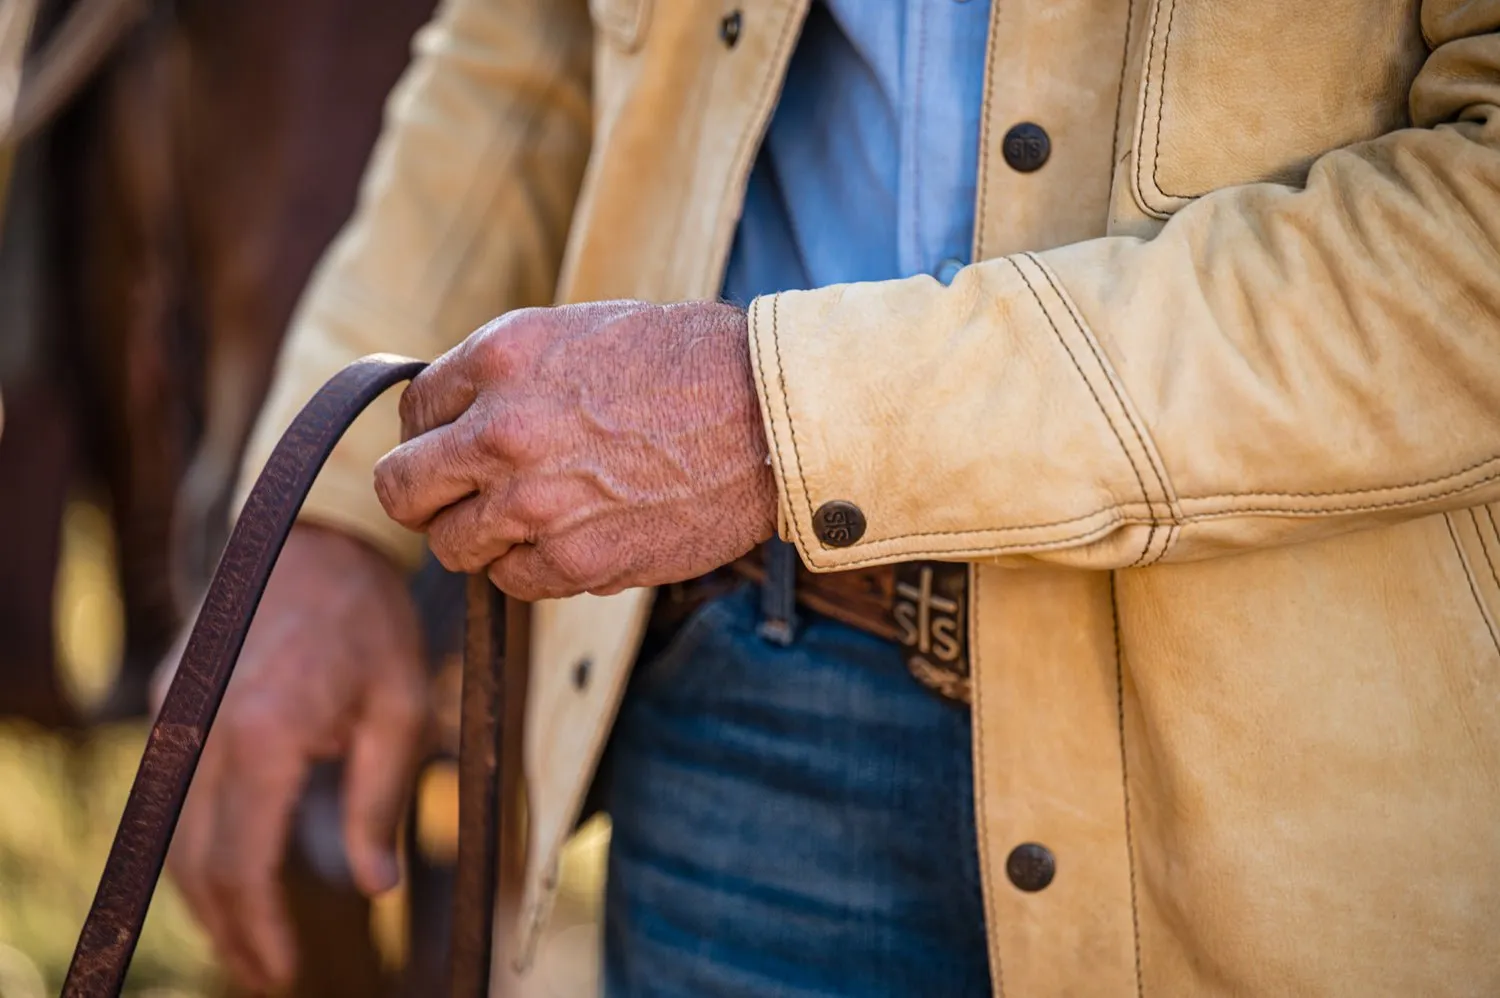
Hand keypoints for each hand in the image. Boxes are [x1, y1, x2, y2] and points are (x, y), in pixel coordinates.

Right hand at [156, 523, 426, 991]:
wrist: (311, 531)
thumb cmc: (369, 616)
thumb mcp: (399, 706)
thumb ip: (380, 801)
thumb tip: (376, 887)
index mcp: (263, 732)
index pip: (242, 861)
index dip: (259, 927)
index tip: (284, 969)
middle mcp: (201, 726)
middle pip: (195, 860)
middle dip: (229, 927)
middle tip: (267, 973)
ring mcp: (176, 710)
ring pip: (170, 831)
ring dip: (204, 894)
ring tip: (248, 940)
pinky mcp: (171, 699)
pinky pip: (171, 791)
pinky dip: (193, 842)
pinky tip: (229, 870)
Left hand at [373, 300, 777, 598]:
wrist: (770, 412)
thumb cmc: (688, 362)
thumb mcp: (580, 331)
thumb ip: (507, 374)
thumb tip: (455, 420)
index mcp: (501, 358)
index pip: (412, 411)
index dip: (431, 431)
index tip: (455, 444)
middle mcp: (503, 430)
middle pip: (402, 489)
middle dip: (423, 496)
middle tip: (453, 499)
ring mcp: (536, 503)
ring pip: (454, 547)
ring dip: (481, 538)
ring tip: (530, 519)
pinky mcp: (578, 560)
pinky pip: (515, 582)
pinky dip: (533, 568)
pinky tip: (575, 537)